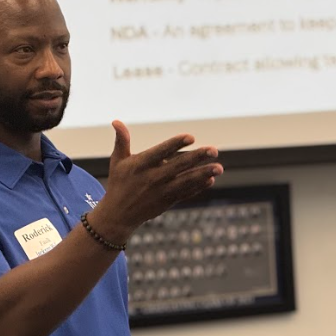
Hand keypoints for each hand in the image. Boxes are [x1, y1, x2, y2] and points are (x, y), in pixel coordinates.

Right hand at [91, 121, 222, 241]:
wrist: (118, 214)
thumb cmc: (119, 182)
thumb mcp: (118, 161)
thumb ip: (121, 141)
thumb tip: (116, 121)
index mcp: (140, 165)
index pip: (161, 152)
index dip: (176, 144)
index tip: (191, 137)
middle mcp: (152, 178)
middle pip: (178, 166)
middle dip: (197, 158)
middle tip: (214, 150)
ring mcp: (161, 191)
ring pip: (185, 181)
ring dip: (203, 174)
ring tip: (219, 167)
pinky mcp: (167, 201)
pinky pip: (185, 193)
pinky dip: (198, 187)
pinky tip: (210, 179)